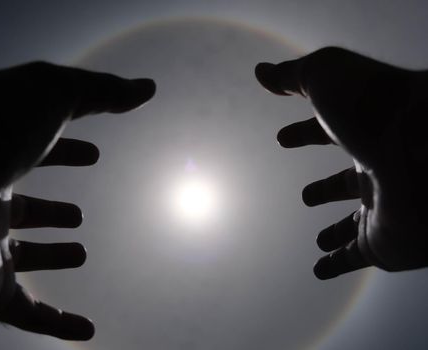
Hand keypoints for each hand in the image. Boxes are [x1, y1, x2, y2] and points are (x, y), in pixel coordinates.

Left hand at [0, 62, 154, 338]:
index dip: (67, 151)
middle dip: (50, 211)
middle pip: (23, 209)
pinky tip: (86, 328)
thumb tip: (147, 87)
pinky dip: (56, 325)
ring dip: (50, 258)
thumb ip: (101, 91)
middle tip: (76, 215)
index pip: (38, 153)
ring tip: (80, 253)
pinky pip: (25, 312)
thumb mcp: (54, 94)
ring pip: (21, 258)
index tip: (93, 154)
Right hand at [255, 47, 427, 278]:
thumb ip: (292, 76)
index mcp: (364, 134)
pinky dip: (336, 265)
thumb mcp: (324, 77)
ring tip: (320, 239)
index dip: (303, 134)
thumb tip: (260, 72)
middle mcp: (378, 171)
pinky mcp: (382, 242)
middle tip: (305, 196)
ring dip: (336, 232)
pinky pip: (356, 258)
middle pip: (347, 183)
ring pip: (356, 224)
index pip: (328, 134)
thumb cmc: (371, 107)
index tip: (282, 138)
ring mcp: (383, 208)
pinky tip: (319, 269)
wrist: (422, 149)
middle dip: (325, 190)